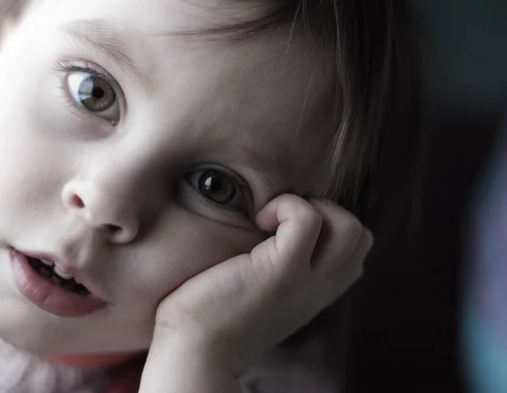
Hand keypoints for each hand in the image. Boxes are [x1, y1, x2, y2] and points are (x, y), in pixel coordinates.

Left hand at [142, 195, 371, 391]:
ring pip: (349, 227)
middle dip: (327, 211)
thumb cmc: (213, 314)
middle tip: (283, 221)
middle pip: (361, 236)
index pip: (355, 252)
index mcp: (315, 292)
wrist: (194, 351)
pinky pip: (307, 220)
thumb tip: (267, 233)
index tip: (288, 227)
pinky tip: (257, 218)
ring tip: (271, 219)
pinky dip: (285, 206)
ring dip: (310, 207)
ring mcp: (305, 281)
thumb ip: (279, 271)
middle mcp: (319, 289)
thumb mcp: (261, 293)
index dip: (330, 226)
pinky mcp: (282, 271)